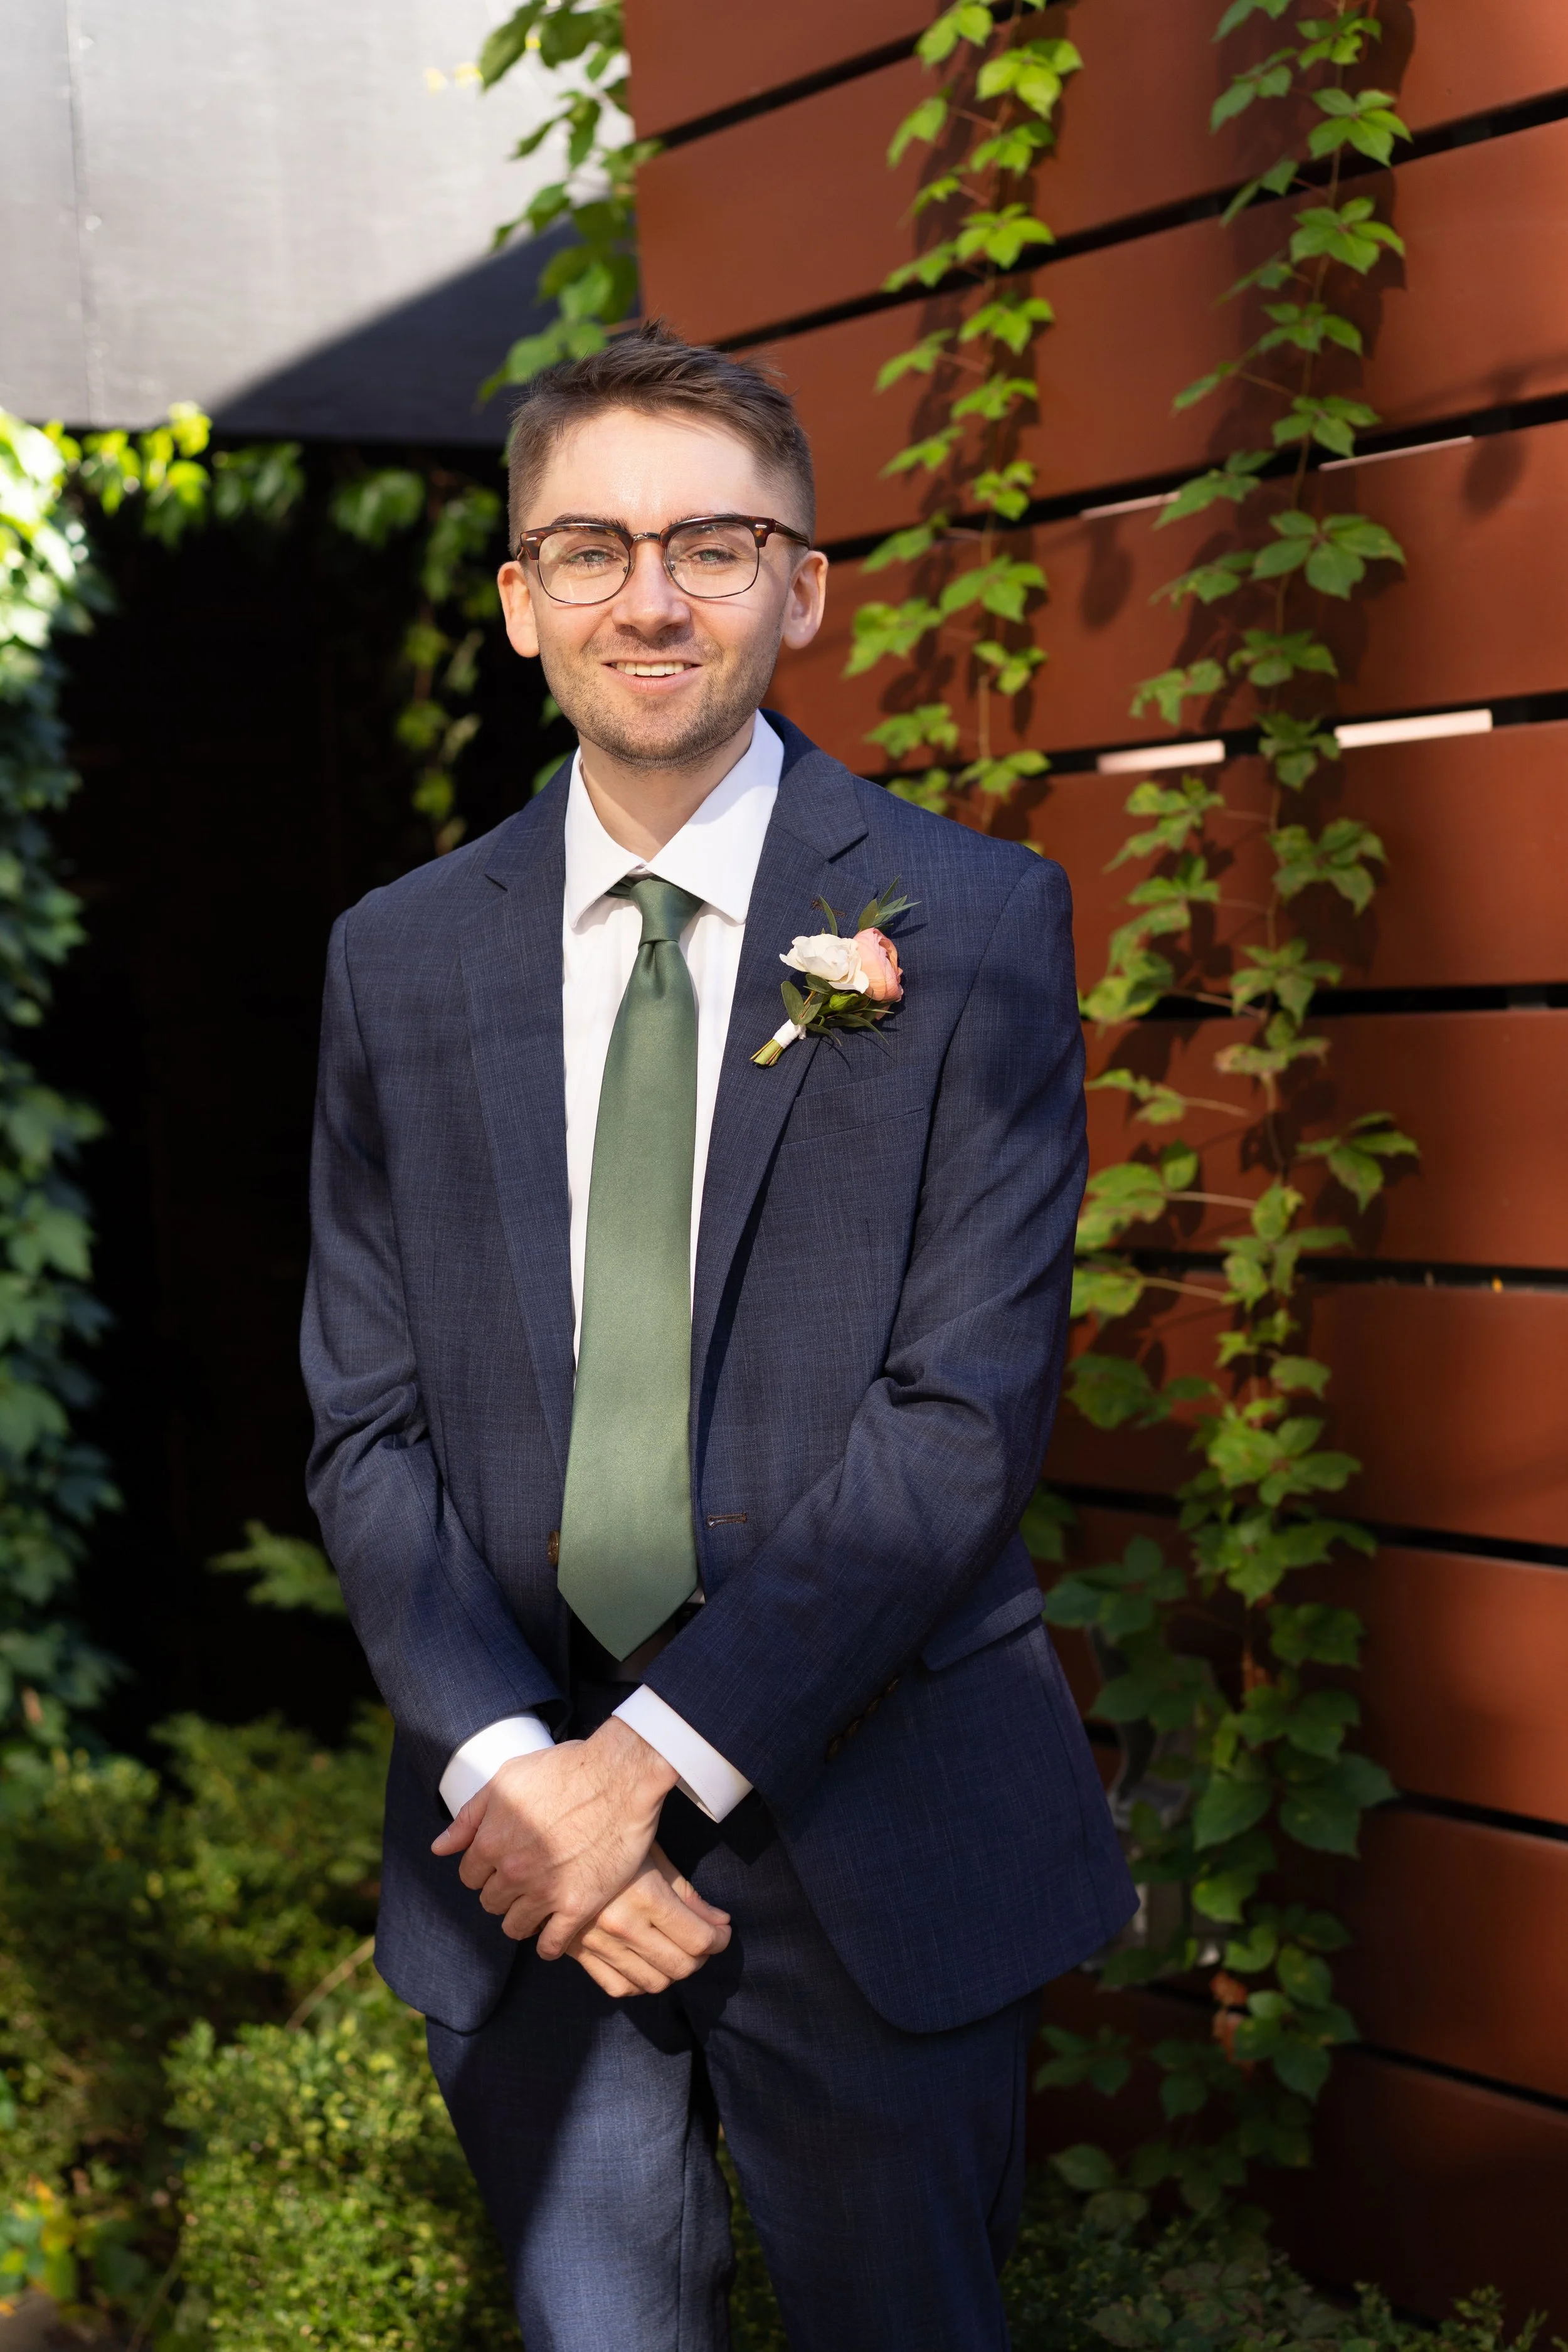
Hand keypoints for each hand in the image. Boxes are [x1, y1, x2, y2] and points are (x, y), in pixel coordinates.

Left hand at [431, 1717, 677, 1951]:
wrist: (621, 1776)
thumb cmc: (565, 1769)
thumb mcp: (507, 1779)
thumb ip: (470, 1817)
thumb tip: (439, 1847)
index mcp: (491, 1841)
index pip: (470, 1876)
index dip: (485, 1868)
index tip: (503, 1862)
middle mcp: (512, 1872)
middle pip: (491, 1902)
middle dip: (503, 1891)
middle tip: (525, 1878)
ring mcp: (545, 1892)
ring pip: (515, 1927)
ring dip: (522, 1918)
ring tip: (539, 1903)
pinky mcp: (578, 1906)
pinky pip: (551, 1945)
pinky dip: (549, 1943)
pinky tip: (556, 1931)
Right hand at [565, 1844, 730, 1997]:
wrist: (549, 1846)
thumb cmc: (610, 1842)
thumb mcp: (653, 1856)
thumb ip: (687, 1894)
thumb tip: (720, 1922)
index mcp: (646, 1896)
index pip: (698, 1939)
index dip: (720, 1940)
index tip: (722, 1932)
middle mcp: (622, 1925)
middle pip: (681, 1966)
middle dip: (701, 1957)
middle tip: (703, 1940)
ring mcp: (599, 1944)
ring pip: (654, 1982)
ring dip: (673, 1971)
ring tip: (676, 1949)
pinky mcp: (579, 1954)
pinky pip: (619, 1987)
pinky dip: (640, 1982)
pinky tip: (646, 1962)